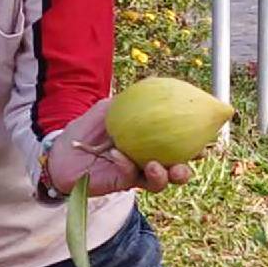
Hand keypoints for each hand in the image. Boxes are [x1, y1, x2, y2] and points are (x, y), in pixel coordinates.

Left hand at [45, 98, 192, 197]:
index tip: (206, 138)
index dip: (194, 144)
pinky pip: (130, 176)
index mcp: (150, 144)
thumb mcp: (110, 108)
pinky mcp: (120, 184)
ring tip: (158, 166)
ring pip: (159, 181)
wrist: (61, 150)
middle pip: (174, 171)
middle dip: (185, 170)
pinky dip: (127, 165)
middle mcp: (146, 161)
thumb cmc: (87, 128)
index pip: (176, 145)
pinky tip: (119, 155)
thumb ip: (131, 100)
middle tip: (189, 163)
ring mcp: (134, 175)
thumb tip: (154, 83)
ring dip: (164, 175)